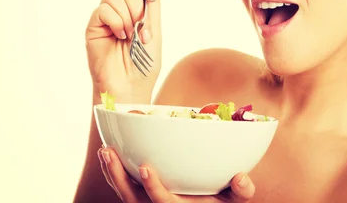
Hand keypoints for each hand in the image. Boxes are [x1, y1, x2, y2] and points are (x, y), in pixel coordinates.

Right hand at [85, 0, 165, 102]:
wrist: (130, 84)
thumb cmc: (144, 62)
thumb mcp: (155, 29)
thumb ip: (154, 2)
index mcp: (138, 9)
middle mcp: (121, 10)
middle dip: (138, 9)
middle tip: (141, 31)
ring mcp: (107, 17)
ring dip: (127, 16)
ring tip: (129, 36)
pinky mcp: (94, 26)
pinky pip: (103, 9)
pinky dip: (115, 22)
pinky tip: (118, 37)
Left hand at [97, 148, 255, 202]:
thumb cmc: (221, 202)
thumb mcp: (235, 200)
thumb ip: (241, 191)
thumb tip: (242, 177)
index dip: (153, 188)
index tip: (146, 168)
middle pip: (132, 199)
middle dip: (118, 176)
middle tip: (108, 151)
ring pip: (124, 193)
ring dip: (112, 171)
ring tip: (105, 149)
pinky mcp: (142, 196)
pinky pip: (124, 186)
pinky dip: (115, 171)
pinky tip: (110, 152)